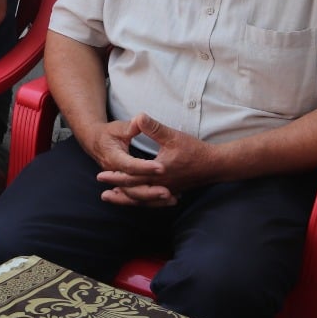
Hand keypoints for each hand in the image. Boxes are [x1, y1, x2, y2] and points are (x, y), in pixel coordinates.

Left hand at [93, 113, 216, 206]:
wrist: (215, 165)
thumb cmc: (194, 150)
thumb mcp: (172, 135)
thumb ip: (154, 127)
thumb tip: (138, 116)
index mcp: (158, 172)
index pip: (132, 177)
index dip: (115, 176)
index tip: (100, 175)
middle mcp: (161, 185)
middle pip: (135, 192)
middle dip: (117, 190)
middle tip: (102, 191)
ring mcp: (167, 191)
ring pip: (143, 200)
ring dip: (126, 199)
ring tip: (112, 198)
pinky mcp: (172, 192)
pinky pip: (152, 201)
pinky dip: (140, 201)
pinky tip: (134, 199)